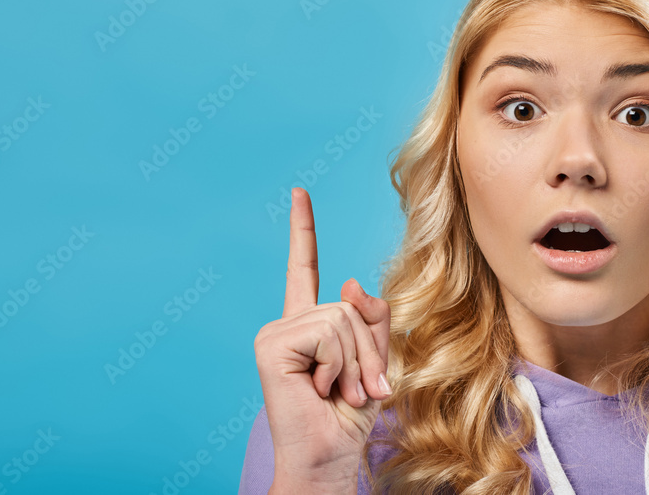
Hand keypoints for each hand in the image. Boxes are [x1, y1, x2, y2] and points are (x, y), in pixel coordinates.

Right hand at [255, 187, 391, 491]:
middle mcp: (288, 322)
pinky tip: (319, 389)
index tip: (299, 192)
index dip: (303, 230)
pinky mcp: (271, 345)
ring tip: (340, 393)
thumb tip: (349, 282)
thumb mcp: (376, 359)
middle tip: (359, 390)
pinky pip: (327, 333)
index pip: (305, 268)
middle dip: (368, 350)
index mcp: (309, 324)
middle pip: (348, 304)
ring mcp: (276, 332)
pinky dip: (337, 365)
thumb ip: (372, 317)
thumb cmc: (351, 414)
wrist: (329, 456)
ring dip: (356, 362)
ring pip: (341, 318)